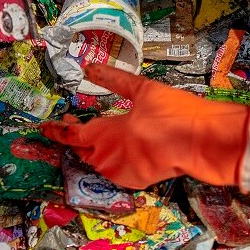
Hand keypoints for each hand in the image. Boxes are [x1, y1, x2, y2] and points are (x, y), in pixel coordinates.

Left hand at [40, 63, 249, 187]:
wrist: (204, 142)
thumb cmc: (176, 114)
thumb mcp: (144, 90)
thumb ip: (113, 80)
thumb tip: (90, 67)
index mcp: (106, 135)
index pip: (71, 135)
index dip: (57, 130)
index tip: (44, 128)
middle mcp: (109, 158)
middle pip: (82, 150)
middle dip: (77, 138)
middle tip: (77, 123)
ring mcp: (123, 173)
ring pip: (99, 162)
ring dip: (96, 149)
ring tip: (103, 135)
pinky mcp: (138, 181)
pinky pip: (116, 171)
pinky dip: (115, 160)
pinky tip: (124, 149)